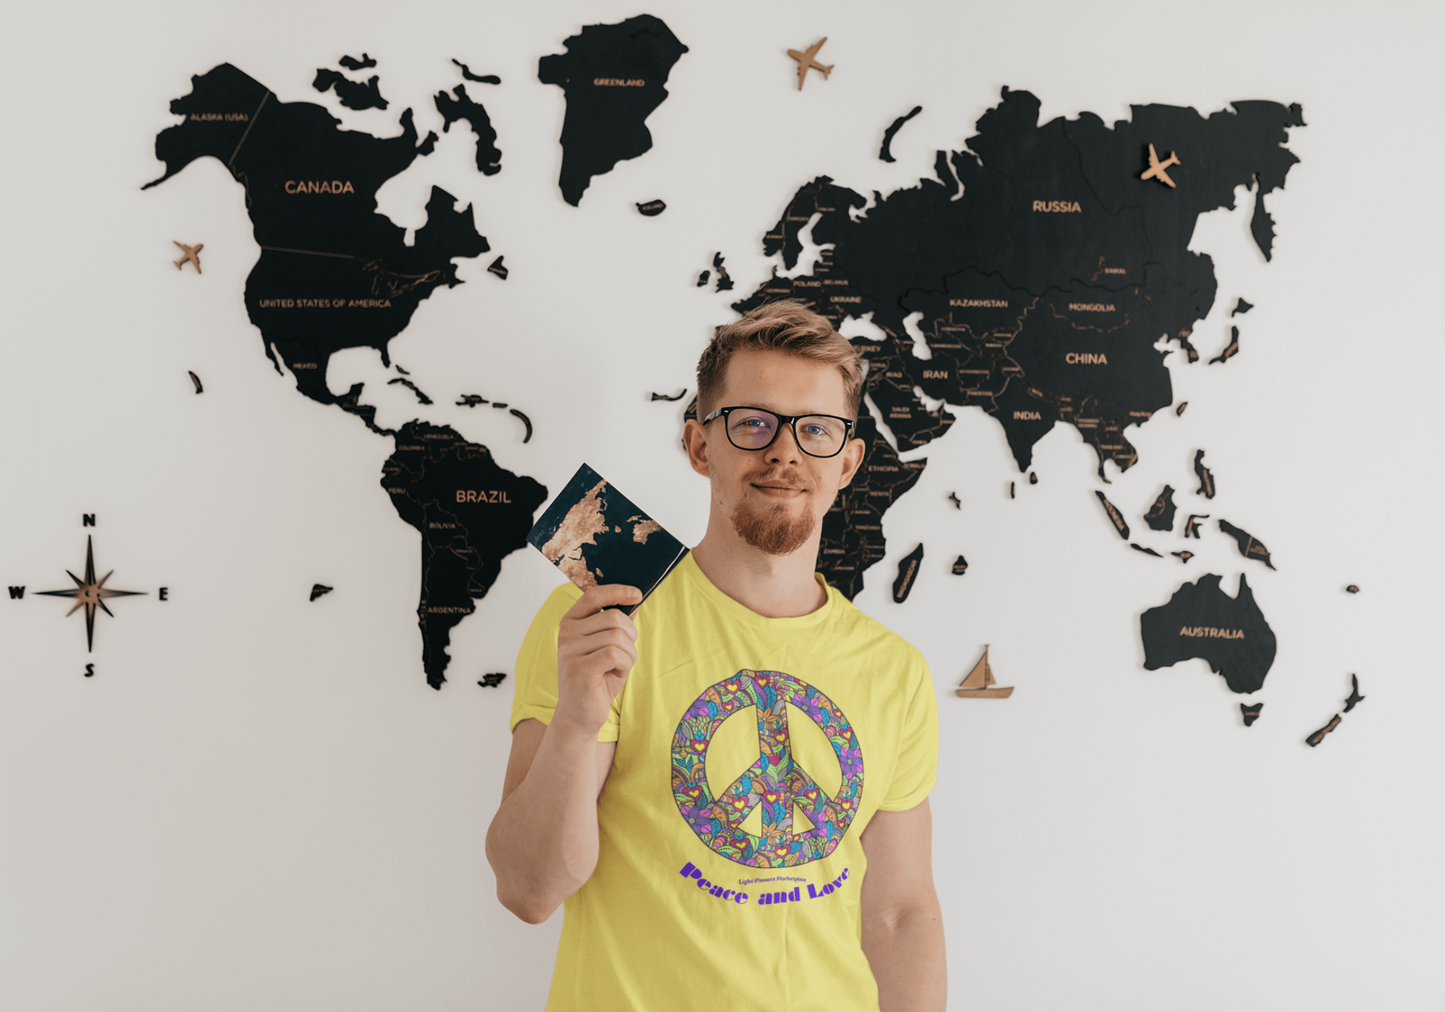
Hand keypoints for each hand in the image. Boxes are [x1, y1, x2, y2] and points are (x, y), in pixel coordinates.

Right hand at [554, 584, 641, 737]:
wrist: (580, 715)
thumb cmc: (597, 679)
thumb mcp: (609, 647)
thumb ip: (617, 625)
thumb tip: (634, 601)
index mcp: (570, 623)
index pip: (593, 596)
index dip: (617, 591)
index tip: (637, 594)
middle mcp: (566, 634)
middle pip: (614, 618)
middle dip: (631, 636)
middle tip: (626, 655)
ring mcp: (570, 651)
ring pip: (617, 637)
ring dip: (629, 654)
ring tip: (619, 667)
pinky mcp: (579, 669)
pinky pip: (615, 654)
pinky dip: (624, 664)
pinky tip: (615, 674)